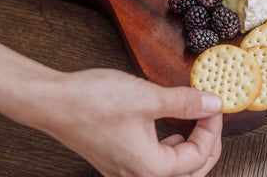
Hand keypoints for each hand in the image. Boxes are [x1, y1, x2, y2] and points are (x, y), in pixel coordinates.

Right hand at [17, 68, 222, 176]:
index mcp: (150, 168)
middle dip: (206, 146)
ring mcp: (123, 171)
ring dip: (187, 151)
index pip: (198, 157)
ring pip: (168, 170)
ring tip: (193, 126)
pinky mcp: (114, 160)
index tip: (214, 105)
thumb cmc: (92, 102)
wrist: (52, 101)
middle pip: (188, 172)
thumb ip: (185, 103)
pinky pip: (150, 164)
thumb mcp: (148, 97)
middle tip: (212, 120)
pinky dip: (166, 150)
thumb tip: (212, 103)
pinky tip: (165, 131)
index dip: (212, 128)